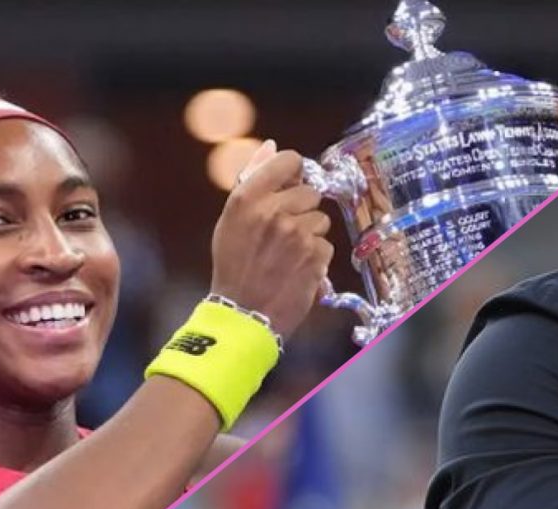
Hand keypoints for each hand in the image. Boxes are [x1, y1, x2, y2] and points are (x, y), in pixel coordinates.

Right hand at [210, 140, 334, 339]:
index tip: (290, 185)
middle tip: (283, 232)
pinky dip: (315, 256)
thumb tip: (272, 146)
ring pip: (321, 219)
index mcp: (248, 197)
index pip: (290, 160)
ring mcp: (297, 234)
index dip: (294, 172)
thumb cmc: (234, 265)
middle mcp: (274, 211)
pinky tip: (296, 267)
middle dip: (301, 209)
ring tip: (288, 253)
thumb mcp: (231, 218)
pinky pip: (326, 244)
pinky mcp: (315, 256)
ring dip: (310, 234)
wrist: (242, 312)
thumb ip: (253, 179)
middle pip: (311, 191)